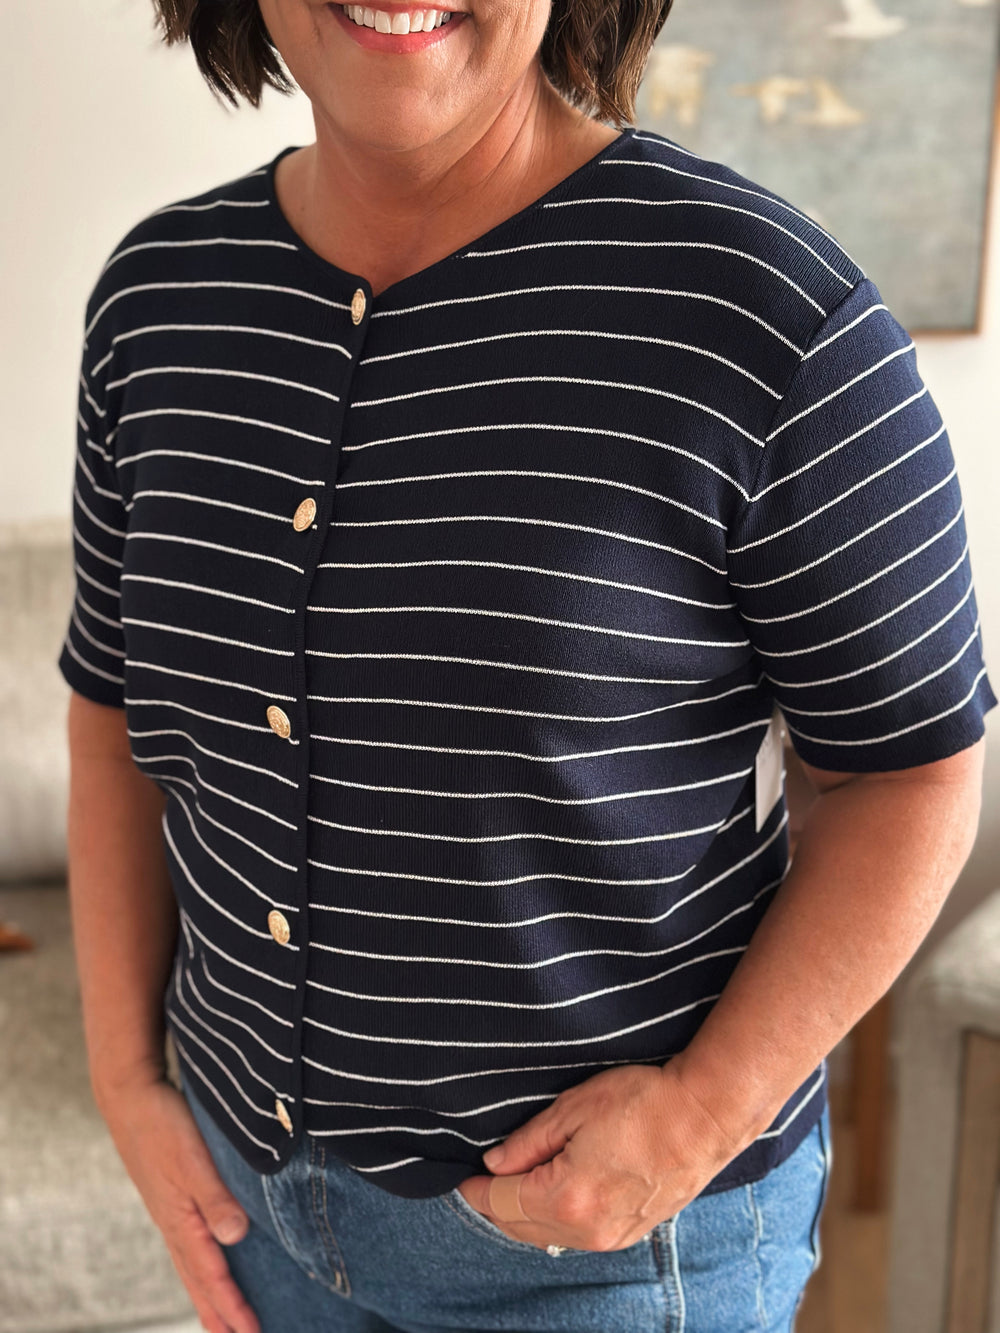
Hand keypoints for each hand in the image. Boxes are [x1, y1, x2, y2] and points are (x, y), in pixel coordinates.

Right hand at [97, 1075, 259, 1332]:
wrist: (129, 1095)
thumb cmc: (162, 1124)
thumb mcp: (192, 1158)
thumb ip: (215, 1197)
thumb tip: (235, 1237)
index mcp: (180, 1219)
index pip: (212, 1274)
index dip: (232, 1306)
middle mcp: (173, 1222)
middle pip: (197, 1281)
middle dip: (218, 1314)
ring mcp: (168, 1211)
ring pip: (191, 1265)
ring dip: (208, 1295)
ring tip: (221, 1321)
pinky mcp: (169, 1196)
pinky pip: (187, 1245)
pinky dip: (199, 1266)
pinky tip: (207, 1261)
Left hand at [456, 1062, 746, 1252]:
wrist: (705, 1115)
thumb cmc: (643, 1101)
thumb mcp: (575, 1107)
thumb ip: (530, 1140)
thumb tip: (496, 1162)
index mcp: (567, 1197)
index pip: (503, 1203)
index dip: (478, 1190)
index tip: (464, 1179)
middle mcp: (588, 1229)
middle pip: (522, 1227)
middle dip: (497, 1206)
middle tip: (483, 1181)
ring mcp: (612, 1236)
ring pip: (550, 1235)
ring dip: (526, 1215)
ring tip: (513, 1186)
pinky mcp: (631, 1232)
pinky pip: (577, 1235)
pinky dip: (555, 1220)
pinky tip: (552, 1196)